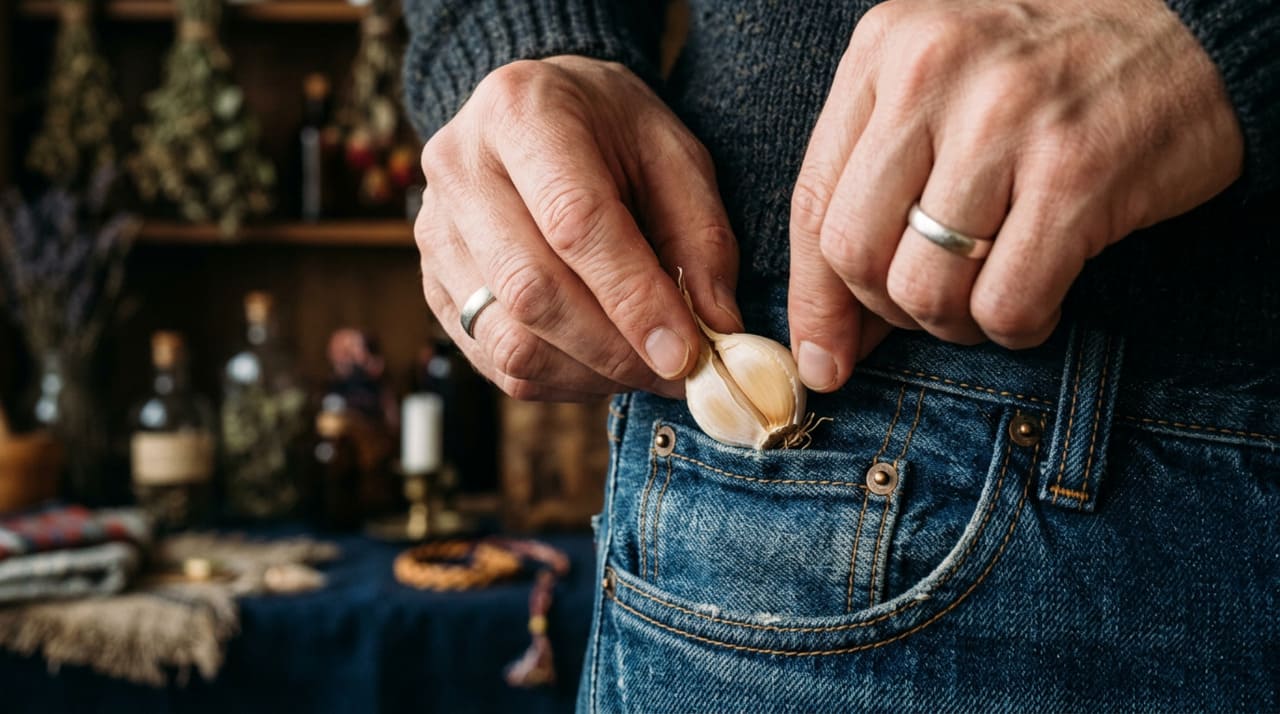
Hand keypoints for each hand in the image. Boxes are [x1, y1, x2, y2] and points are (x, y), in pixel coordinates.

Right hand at [416, 56, 740, 400]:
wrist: (535, 114)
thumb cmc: (611, 132)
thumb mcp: (674, 154)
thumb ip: (702, 238)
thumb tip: (717, 329)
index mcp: (521, 113)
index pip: (574, 222)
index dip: (633, 298)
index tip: (684, 352)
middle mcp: (459, 170)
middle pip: (532, 290)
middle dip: (616, 350)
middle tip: (677, 372)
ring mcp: (435, 233)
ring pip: (509, 340)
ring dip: (590, 375)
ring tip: (645, 369)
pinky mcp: (433, 286)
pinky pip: (495, 362)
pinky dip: (560, 382)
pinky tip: (602, 367)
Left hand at [788, 0, 1243, 391]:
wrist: (1190, 38)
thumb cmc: (1047, 80)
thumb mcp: (938, 96)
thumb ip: (872, 191)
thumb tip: (825, 339)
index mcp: (884, 50)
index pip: (811, 204)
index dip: (814, 300)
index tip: (823, 357)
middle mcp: (932, 73)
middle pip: (854, 253)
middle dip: (887, 311)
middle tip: (932, 306)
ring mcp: (1004, 121)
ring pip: (923, 290)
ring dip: (955, 323)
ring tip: (990, 294)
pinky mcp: (1076, 173)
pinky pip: (1005, 305)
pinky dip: (1016, 327)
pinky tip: (1040, 298)